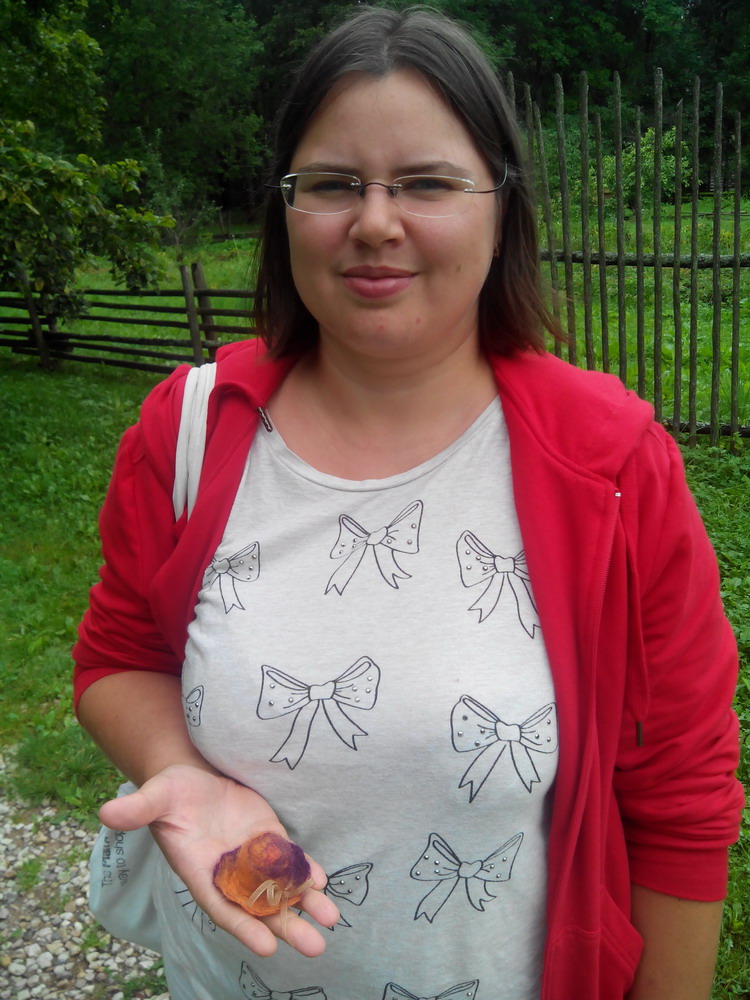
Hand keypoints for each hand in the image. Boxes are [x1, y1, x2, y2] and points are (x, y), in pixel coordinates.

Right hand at [98, 764, 338, 956]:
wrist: (193, 773)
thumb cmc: (171, 789)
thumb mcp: (155, 796)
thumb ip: (137, 808)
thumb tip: (106, 811)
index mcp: (200, 870)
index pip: (222, 906)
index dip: (243, 925)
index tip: (267, 947)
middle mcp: (229, 871)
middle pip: (260, 906)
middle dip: (286, 926)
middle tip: (316, 947)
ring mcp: (251, 856)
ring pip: (280, 887)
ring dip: (305, 904)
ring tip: (331, 920)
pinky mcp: (268, 837)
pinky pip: (289, 861)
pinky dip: (305, 872)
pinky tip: (322, 882)